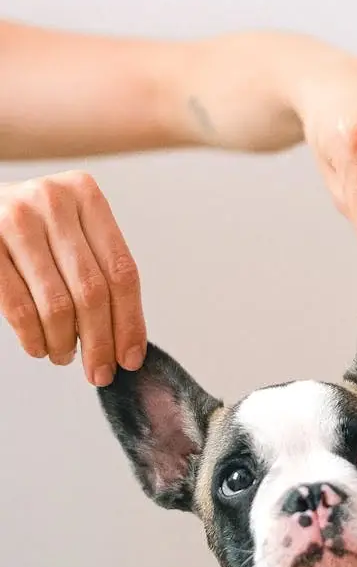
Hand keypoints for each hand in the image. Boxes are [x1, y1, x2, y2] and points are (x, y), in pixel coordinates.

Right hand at [0, 171, 145, 384]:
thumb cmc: (34, 225)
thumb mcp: (72, 227)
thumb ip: (100, 267)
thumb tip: (127, 339)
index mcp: (85, 194)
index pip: (122, 271)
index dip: (130, 322)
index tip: (131, 358)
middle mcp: (53, 201)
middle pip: (93, 291)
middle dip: (100, 342)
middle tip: (100, 372)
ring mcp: (15, 221)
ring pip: (57, 304)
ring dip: (65, 343)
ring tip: (65, 356)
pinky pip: (18, 307)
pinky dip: (34, 338)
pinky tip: (40, 347)